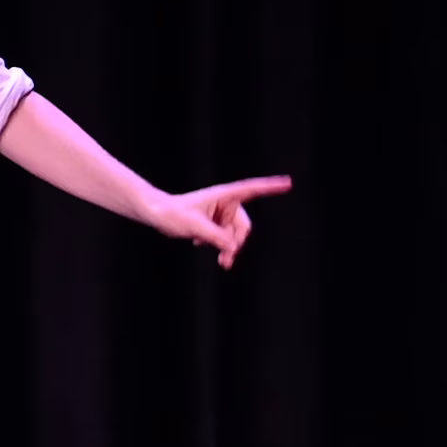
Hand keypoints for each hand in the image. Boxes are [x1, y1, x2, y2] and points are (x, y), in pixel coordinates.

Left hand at [162, 173, 294, 269]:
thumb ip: (216, 237)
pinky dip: (218, 246)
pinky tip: (199, 243)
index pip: (252, 190)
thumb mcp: (195, 227)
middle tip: (226, 259)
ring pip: (235, 236)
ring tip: (221, 263)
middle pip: (244, 226)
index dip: (270, 188)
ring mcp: (221, 214)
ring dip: (228, 249)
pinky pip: (226, 239)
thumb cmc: (173, 214)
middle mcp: (226, 203)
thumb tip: (232, 247)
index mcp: (225, 195)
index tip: (288, 183)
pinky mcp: (216, 223)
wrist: (158, 214)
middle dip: (236, 243)